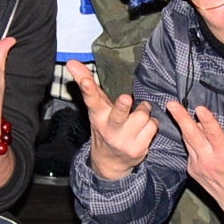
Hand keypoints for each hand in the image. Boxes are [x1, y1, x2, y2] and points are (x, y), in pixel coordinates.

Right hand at [67, 60, 158, 180]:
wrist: (110, 161)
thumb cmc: (104, 125)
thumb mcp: (95, 106)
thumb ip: (85, 82)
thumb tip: (71, 62)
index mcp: (97, 115)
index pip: (92, 100)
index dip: (88, 89)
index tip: (85, 82)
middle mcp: (109, 129)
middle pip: (118, 114)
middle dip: (122, 106)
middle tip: (126, 98)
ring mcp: (124, 140)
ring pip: (142, 115)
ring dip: (144, 111)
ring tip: (138, 114)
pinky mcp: (138, 149)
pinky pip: (152, 126)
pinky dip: (151, 124)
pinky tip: (143, 128)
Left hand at [168, 101, 223, 223]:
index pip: (214, 135)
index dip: (207, 121)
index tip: (199, 108)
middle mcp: (210, 161)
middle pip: (192, 136)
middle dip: (181, 119)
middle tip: (171, 104)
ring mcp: (199, 167)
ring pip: (188, 142)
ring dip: (182, 126)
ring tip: (174, 109)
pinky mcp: (193, 171)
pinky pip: (190, 151)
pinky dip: (190, 140)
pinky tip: (189, 130)